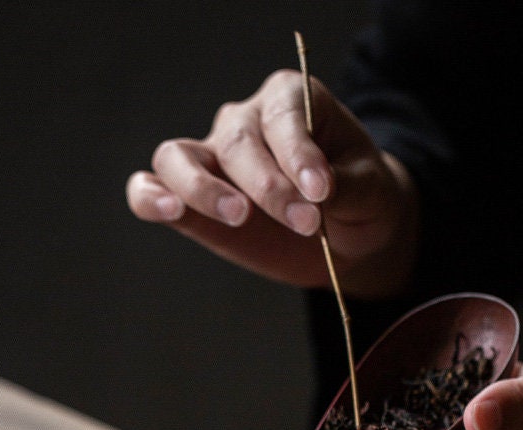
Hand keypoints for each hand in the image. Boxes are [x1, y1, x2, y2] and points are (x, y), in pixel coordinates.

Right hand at [126, 70, 417, 297]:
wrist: (347, 236)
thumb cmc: (361, 200)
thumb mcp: (371, 191)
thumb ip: (346, 186)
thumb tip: (315, 190)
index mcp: (290, 100)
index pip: (282, 116)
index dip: (297, 154)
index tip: (321, 191)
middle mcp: (244, 121)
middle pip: (236, 141)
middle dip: (269, 187)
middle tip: (306, 223)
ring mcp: (212, 158)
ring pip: (179, 157)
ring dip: (203, 188)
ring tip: (237, 217)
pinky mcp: (192, 200)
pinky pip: (151, 187)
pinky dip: (150, 197)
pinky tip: (168, 212)